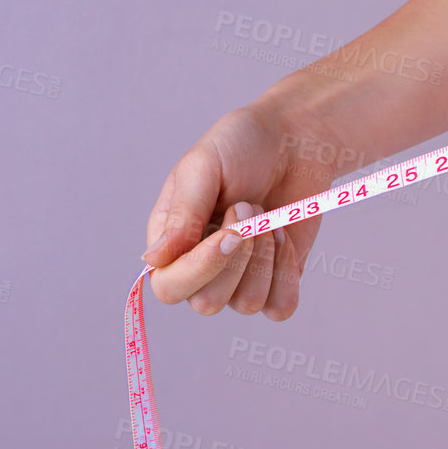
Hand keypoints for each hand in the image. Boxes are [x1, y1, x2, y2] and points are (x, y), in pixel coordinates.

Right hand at [140, 101, 349, 317]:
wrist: (294, 141)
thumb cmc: (240, 147)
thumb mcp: (203, 168)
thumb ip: (181, 214)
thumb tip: (153, 260)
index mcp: (172, 243)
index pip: (170, 287)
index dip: (201, 268)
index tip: (232, 231)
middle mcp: (202, 268)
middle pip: (208, 303)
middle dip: (238, 258)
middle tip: (249, 208)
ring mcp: (240, 278)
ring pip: (247, 304)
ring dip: (265, 259)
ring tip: (267, 218)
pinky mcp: (278, 280)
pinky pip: (280, 308)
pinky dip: (287, 273)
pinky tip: (284, 238)